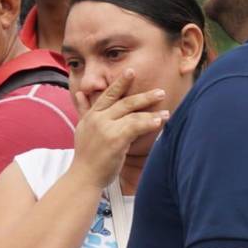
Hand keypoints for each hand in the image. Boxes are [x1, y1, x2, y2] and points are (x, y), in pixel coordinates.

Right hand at [68, 69, 169, 188]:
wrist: (83, 176)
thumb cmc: (86, 156)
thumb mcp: (82, 128)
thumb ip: (83, 110)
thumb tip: (80, 93)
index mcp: (91, 115)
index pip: (108, 95)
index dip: (120, 82)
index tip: (131, 71)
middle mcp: (98, 119)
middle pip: (124, 102)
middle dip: (144, 96)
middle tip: (160, 92)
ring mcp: (106, 128)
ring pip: (133, 113)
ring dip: (152, 111)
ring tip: (166, 112)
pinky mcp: (115, 139)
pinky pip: (136, 126)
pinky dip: (149, 123)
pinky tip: (159, 121)